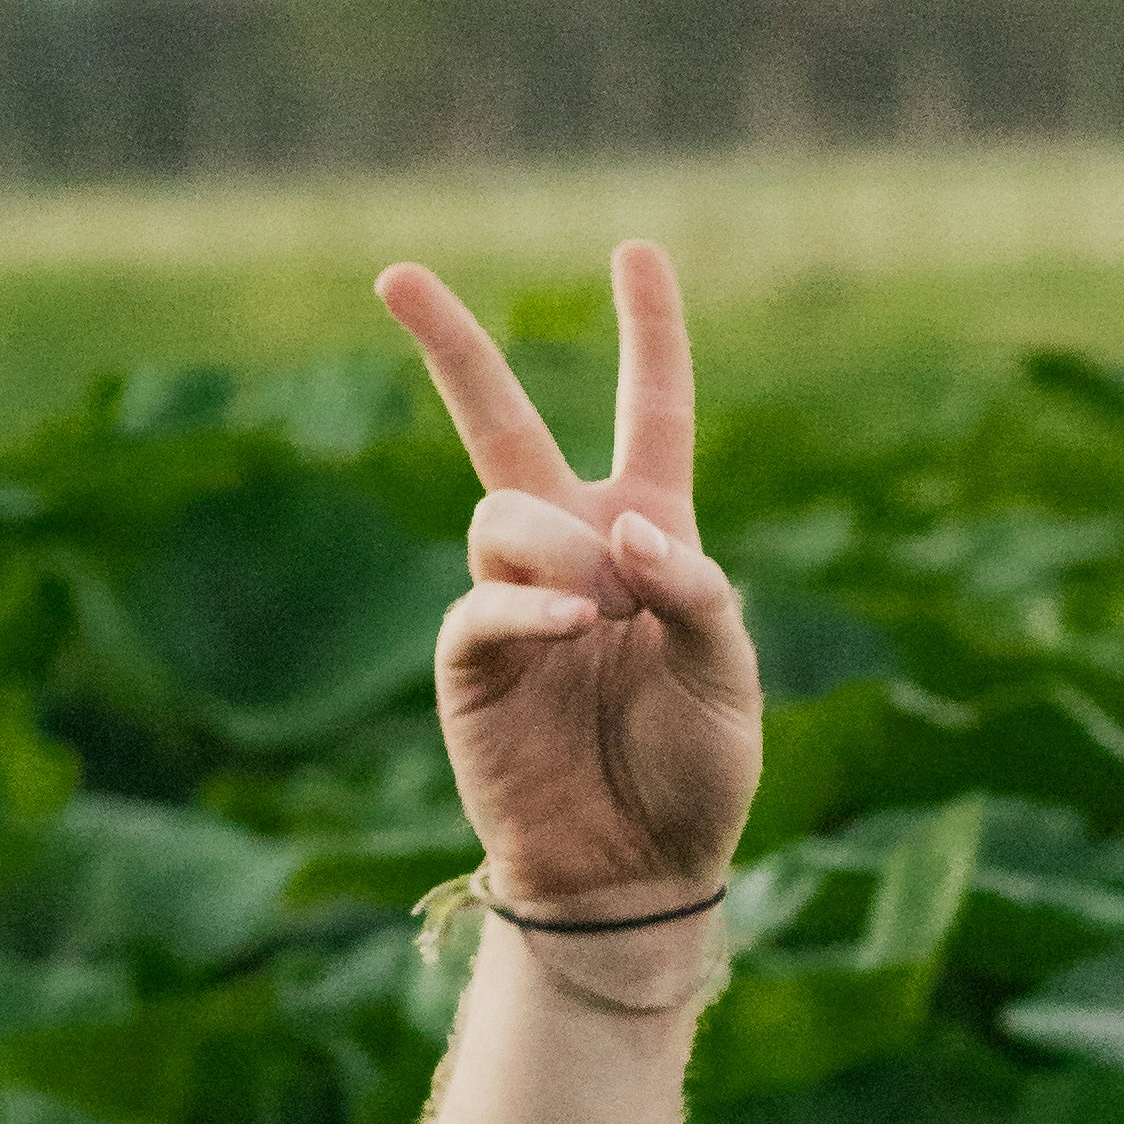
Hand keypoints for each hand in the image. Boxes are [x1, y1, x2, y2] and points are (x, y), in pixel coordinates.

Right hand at [378, 239, 763, 969]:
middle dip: (448, 345)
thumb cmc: (696, 772)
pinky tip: (573, 627)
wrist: (637, 873)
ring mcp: (514, 602)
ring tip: (601, 617)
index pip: (652, 412)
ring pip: (505, 515)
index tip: (636, 249)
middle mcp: (574, 551)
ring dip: (558, 551)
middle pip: (501, 423)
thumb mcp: (729, 674)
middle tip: (394, 273)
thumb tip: (619, 527)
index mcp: (652, 534)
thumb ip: (692, 588)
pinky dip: (530, 606)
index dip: (649, 332)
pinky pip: (483, 601)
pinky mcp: (470, 663)